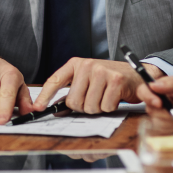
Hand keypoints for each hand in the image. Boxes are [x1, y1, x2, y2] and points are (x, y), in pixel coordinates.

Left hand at [34, 58, 162, 113]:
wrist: (134, 73)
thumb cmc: (107, 79)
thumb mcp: (86, 79)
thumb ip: (71, 91)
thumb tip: (55, 109)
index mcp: (75, 63)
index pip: (55, 80)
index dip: (45, 96)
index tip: (37, 108)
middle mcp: (87, 65)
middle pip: (74, 102)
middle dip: (83, 107)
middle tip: (94, 99)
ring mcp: (102, 71)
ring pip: (90, 106)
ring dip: (98, 108)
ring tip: (105, 96)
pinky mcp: (116, 80)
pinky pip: (105, 106)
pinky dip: (110, 107)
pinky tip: (114, 97)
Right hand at [135, 75, 172, 136]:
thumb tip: (153, 85)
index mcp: (169, 88)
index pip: (147, 89)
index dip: (147, 95)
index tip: (157, 102)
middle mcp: (168, 102)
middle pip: (150, 108)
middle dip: (163, 111)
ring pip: (159, 121)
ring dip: (171, 120)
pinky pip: (169, 133)